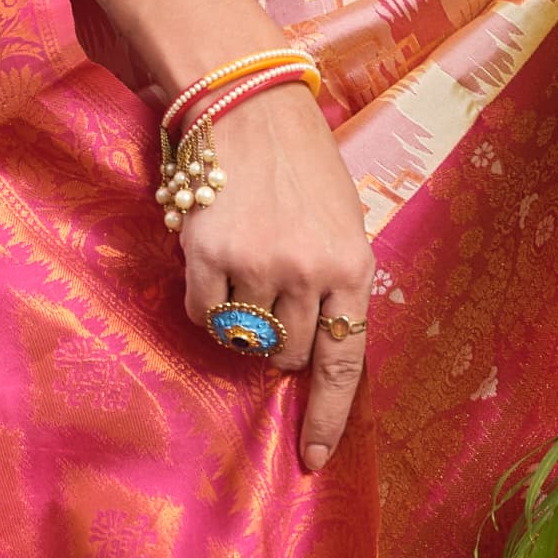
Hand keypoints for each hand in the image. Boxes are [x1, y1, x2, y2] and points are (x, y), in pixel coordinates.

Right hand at [179, 83, 373, 473]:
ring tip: (242, 269)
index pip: (345, 361)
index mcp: (353, 264)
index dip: (327, 416)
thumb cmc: (298, 158)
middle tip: (272, 298)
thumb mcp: (340, 217)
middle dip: (282, 343)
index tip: (314, 459)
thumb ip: (334, 279)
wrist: (245, 98)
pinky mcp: (208, 256)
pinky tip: (211, 266)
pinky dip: (206, 306)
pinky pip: (205, 316)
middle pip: (291, 356)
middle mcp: (309, 271)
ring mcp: (258, 266)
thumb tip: (314, 344)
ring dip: (243, 319)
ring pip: (245, 339)